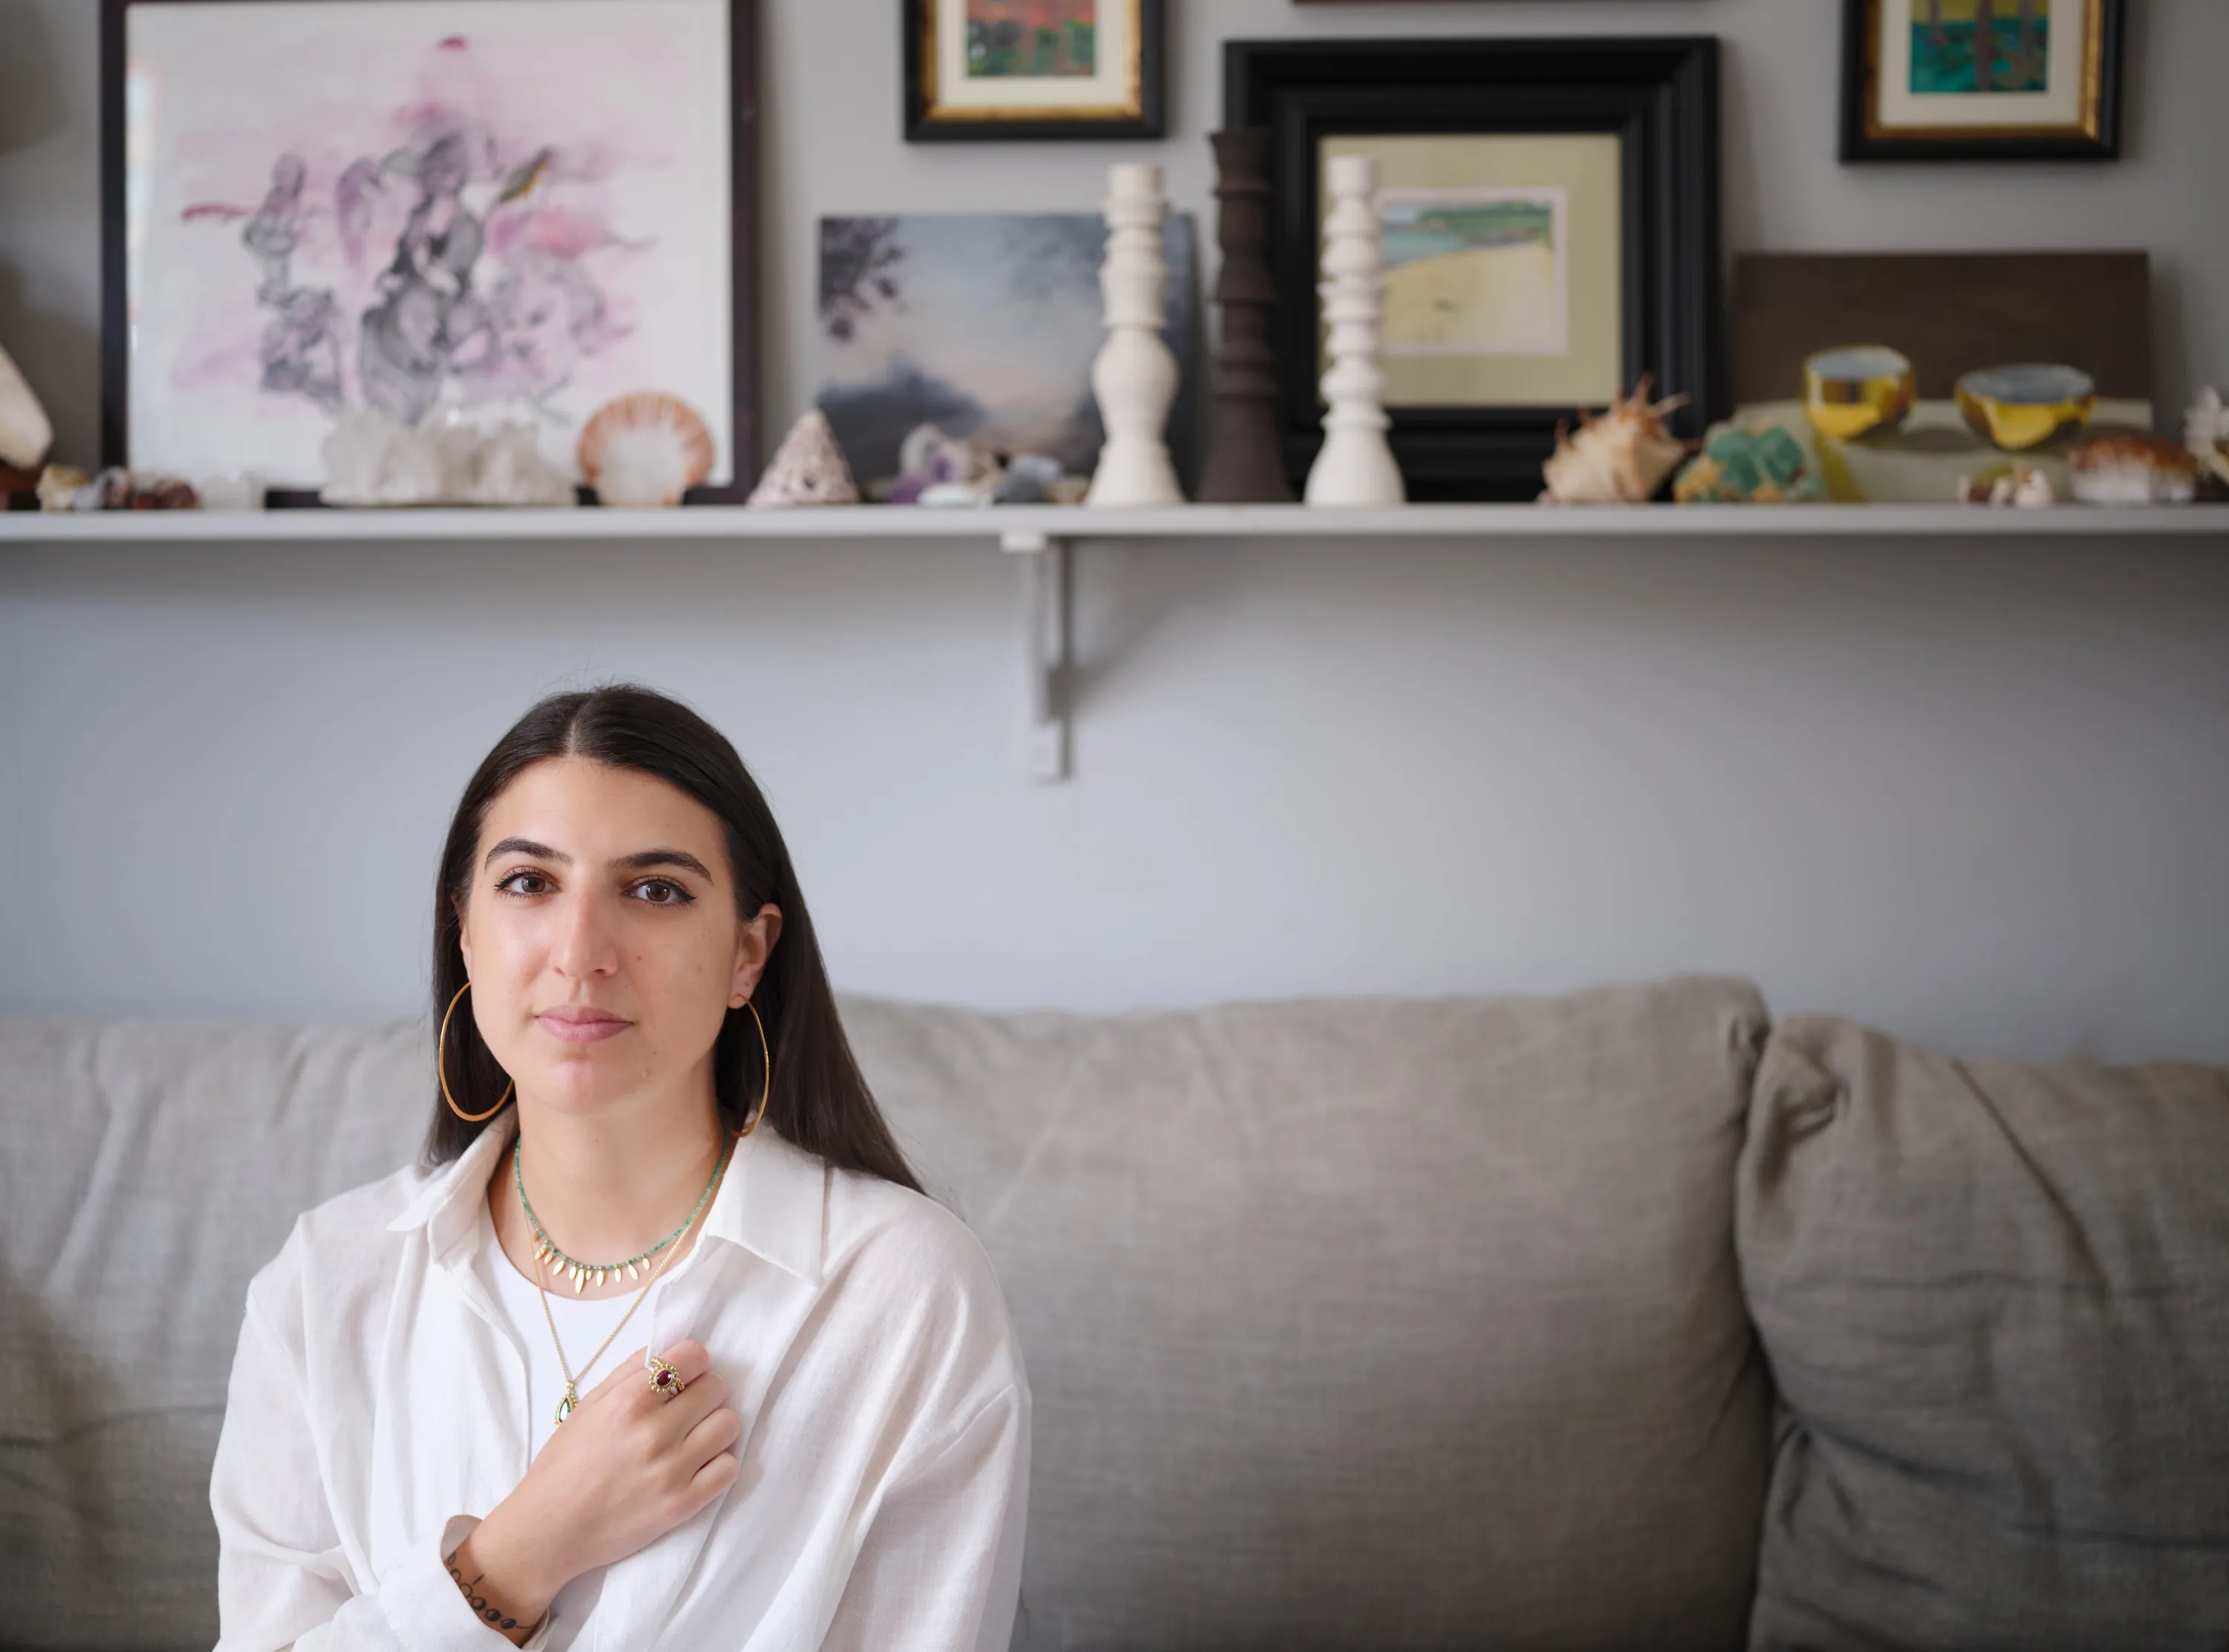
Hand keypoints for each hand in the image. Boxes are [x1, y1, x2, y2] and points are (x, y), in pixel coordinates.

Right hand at [457, 1341, 740, 1635]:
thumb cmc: (563, 1465)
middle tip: (684, 1409)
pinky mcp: (682, 1504)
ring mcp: (671, 1470)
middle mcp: (654, 1432)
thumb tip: (666, 1349)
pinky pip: (729, 1468)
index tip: (682, 1376)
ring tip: (691, 1438)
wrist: (548, 1531)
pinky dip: (718, 1465)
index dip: (691, 1362)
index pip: (694, 1355)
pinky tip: (695, 1467)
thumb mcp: (587, 1407)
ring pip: (729, 1424)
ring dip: (713, 1427)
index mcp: (628, 1402)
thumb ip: (629, 1372)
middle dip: (703, 1392)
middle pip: (717, 1387)